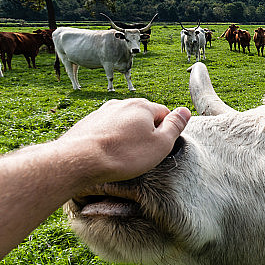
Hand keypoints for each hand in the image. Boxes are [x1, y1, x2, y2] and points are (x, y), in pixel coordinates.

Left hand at [57, 98, 190, 184]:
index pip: (164, 113)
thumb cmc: (123, 155)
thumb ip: (175, 126)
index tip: (160, 147)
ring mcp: (102, 112)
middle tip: (143, 154)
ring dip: (127, 136)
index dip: (166, 131)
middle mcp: (121, 104)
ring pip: (123, 123)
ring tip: (123, 156)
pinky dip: (110, 140)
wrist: (79, 160)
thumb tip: (185, 111)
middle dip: (146, 132)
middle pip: (143, 117)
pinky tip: (108, 155)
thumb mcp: (160, 144)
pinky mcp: (87, 123)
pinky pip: (106, 130)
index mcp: (142, 106)